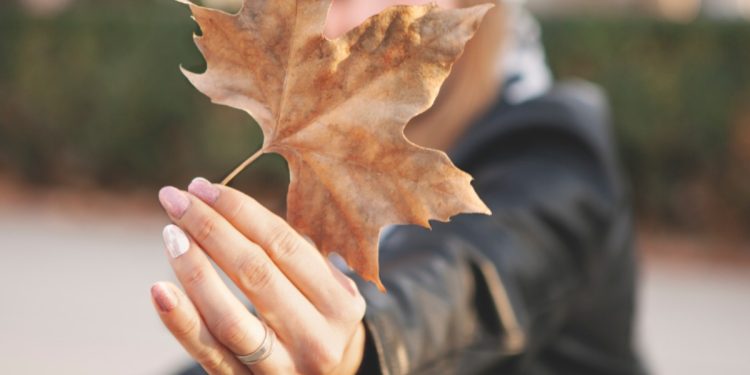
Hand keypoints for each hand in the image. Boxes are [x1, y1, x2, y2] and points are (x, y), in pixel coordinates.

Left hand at [150, 178, 366, 374]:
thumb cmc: (316, 317)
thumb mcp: (325, 288)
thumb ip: (292, 253)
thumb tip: (222, 203)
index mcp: (342, 304)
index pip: (284, 246)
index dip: (240, 212)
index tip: (204, 187)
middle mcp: (317, 339)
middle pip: (256, 274)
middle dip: (211, 229)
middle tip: (177, 199)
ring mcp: (282, 370)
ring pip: (230, 317)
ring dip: (195, 270)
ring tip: (171, 234)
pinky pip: (209, 353)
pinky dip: (181, 322)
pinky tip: (159, 290)